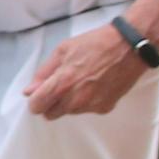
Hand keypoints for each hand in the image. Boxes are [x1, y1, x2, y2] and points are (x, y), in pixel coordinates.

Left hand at [21, 24, 153, 119]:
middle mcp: (75, 100)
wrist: (129, 47)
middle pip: (51, 114)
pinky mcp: (105, 108)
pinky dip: (86, 101)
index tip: (40, 93)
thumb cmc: (95, 44)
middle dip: (51, 102)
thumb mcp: (63, 50)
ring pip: (69, 112)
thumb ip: (43, 73)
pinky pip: (87, 110)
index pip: (36, 107)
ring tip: (81, 80)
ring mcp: (91, 106)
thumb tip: (29, 90)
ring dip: (69, 102)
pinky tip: (94, 84)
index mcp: (62, 84)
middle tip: (60, 85)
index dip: (35, 100)